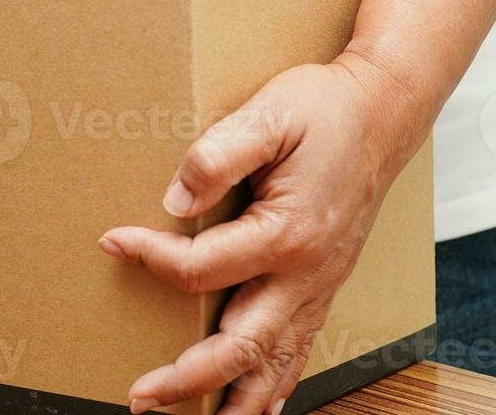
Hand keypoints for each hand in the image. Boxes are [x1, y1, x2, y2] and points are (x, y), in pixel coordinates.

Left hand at [99, 56, 415, 414]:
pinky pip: (300, 353)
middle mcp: (306, 275)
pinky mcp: (323, 287)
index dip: (149, 256)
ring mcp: (318, 288)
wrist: (382, 113)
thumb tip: (175, 200)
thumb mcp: (267, 114)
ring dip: (232, 401)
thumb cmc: (325, 111)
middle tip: (140, 395)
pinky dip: (276, 388)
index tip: (112, 241)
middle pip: (239, 347)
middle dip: (187, 380)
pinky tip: (258, 406)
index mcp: (286, 234)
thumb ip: (217, 155)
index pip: (201, 268)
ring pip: (275, 366)